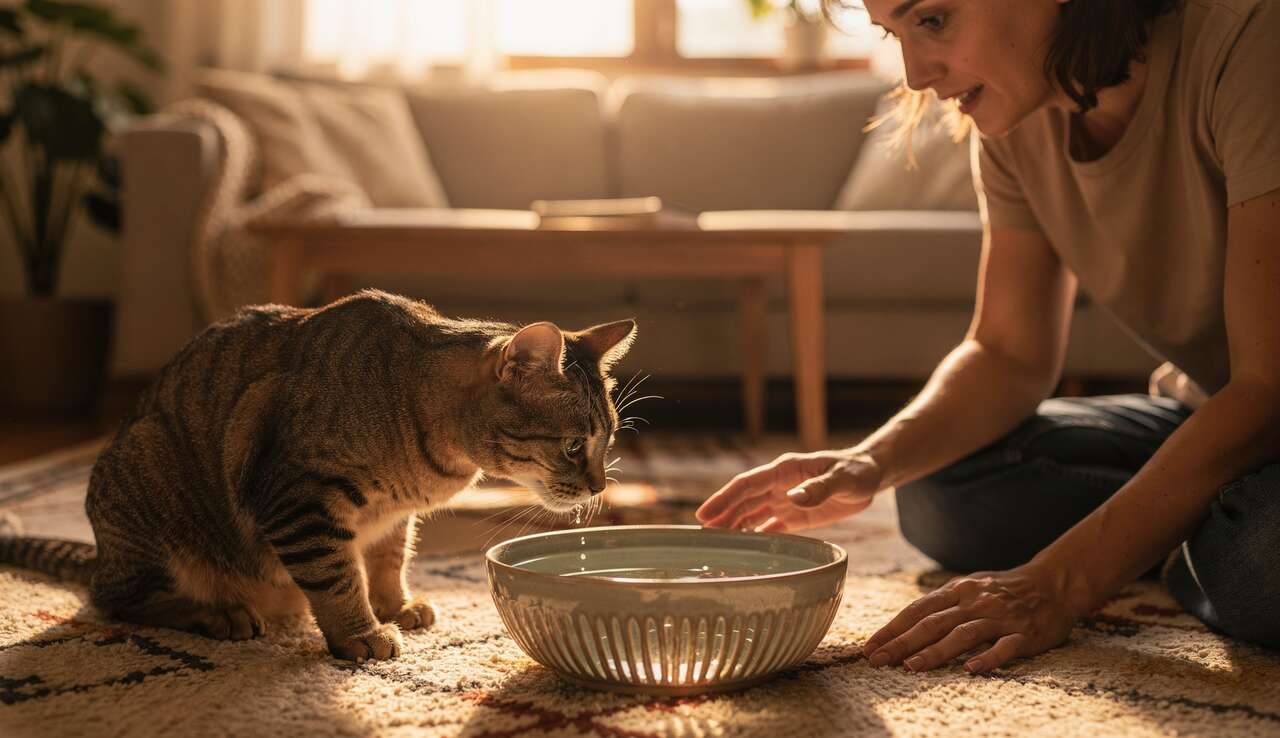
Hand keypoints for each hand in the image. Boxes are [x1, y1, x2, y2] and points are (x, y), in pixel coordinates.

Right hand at [696, 450, 883, 532]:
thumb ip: (819, 488)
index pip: (747, 485)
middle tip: (701, 535)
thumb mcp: (843, 479)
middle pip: (743, 501)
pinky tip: (741, 550)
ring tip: (714, 545)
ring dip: (733, 526)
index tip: (705, 514)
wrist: (870, 475)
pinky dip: (753, 536)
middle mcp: (779, 485)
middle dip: (722, 515)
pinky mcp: (793, 515)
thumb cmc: (857, 472)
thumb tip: (793, 498)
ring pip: (751, 514)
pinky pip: (767, 527)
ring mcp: (784, 500)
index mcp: (784, 471)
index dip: (724, 498)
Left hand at [862, 563, 1083, 673]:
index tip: (869, 646)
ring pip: (963, 634)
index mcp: (958, 590)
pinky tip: (970, 670)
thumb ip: (942, 602)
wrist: (1054, 582)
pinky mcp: (1025, 634)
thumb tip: (906, 621)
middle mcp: (975, 602)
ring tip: (912, 667)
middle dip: (902, 642)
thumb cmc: (1004, 588)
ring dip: (936, 651)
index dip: (892, 629)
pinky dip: (987, 658)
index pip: (917, 610)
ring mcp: (1000, 618)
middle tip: (877, 660)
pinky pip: (1004, 647)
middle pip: (932, 623)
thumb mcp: (970, 586)